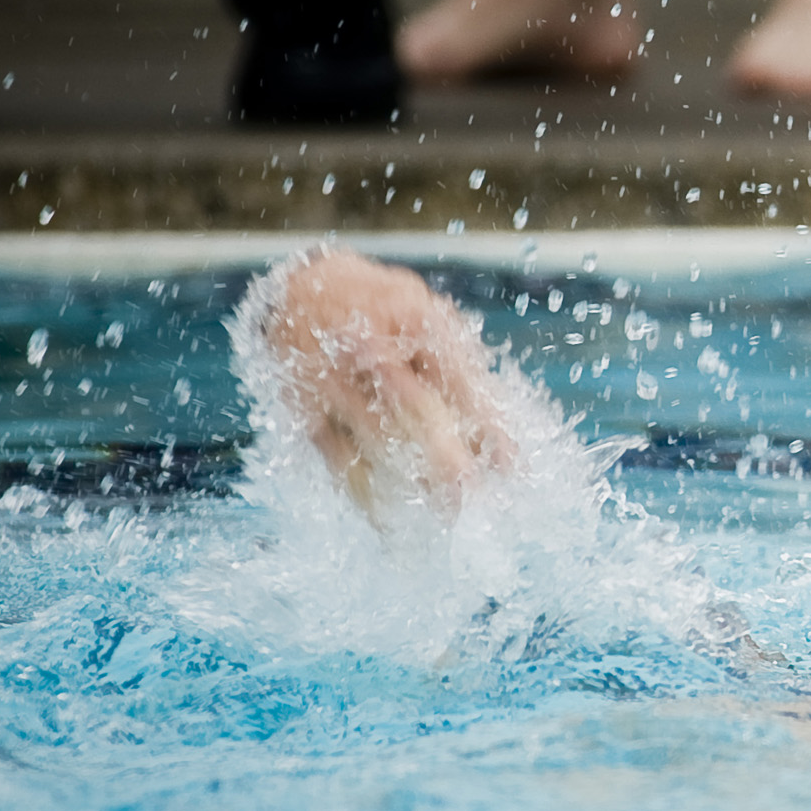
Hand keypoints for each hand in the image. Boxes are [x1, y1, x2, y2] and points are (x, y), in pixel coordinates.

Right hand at [255, 249, 514, 517]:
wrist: (299, 288)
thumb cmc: (382, 308)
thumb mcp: (428, 316)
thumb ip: (462, 366)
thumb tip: (500, 427)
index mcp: (414, 319)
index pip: (459, 380)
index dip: (488, 426)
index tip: (511, 467)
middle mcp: (370, 348)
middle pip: (414, 410)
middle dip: (446, 460)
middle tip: (470, 498)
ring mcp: (333, 380)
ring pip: (375, 441)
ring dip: (410, 483)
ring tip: (443, 516)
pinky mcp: (304, 410)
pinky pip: (337, 458)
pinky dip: (366, 494)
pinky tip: (392, 521)